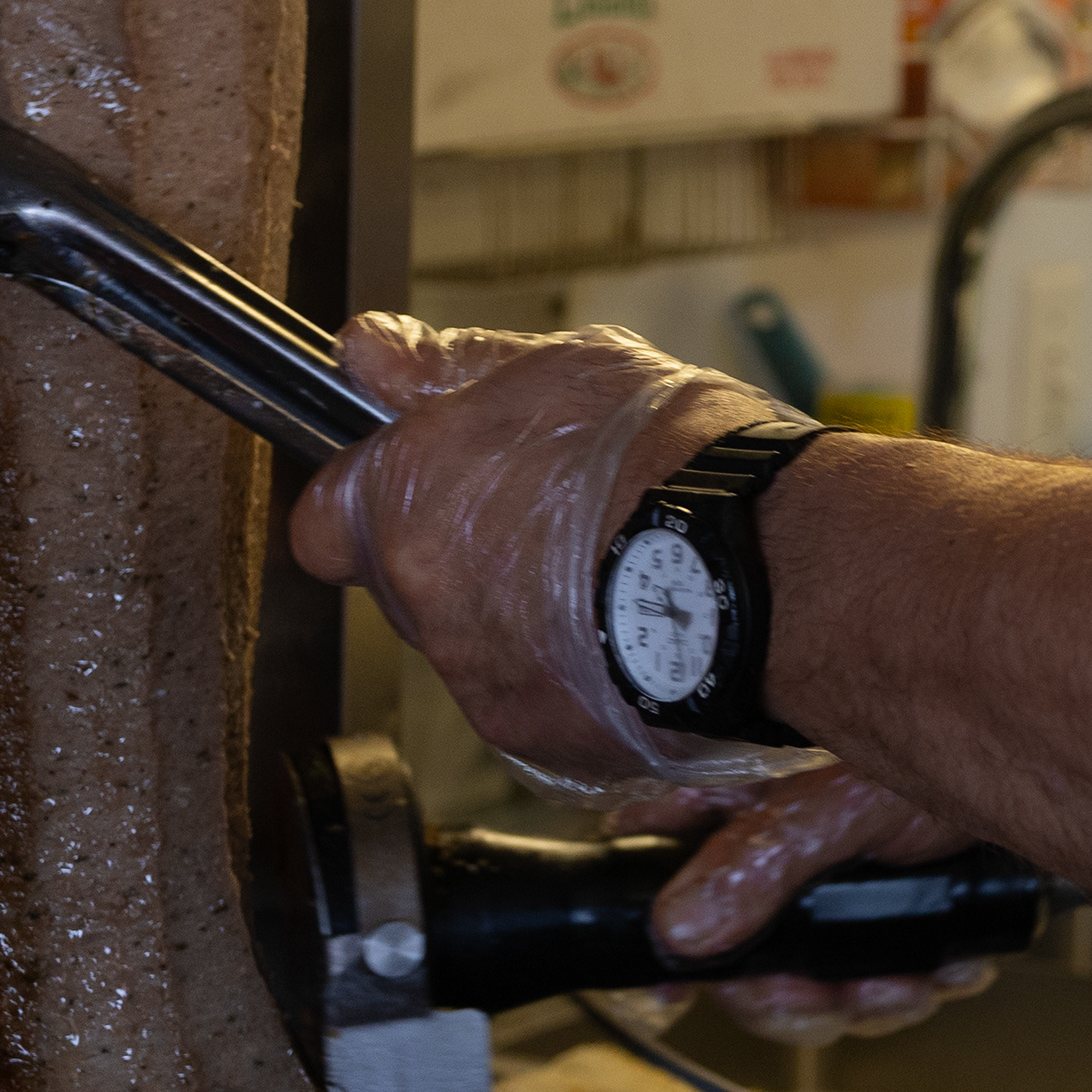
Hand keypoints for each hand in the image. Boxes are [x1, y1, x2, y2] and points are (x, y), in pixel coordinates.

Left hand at [286, 313, 806, 792]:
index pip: (324, 523)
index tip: (429, 485)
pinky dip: (573, 671)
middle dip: (467, 555)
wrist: (767, 567)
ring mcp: (477, 680)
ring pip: (475, 647)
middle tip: (559, 520)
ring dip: (523, 614)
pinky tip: (637, 629)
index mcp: (408, 501)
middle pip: (409, 587)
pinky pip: (536, 700)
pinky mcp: (540, 741)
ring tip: (614, 574)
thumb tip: (368, 350)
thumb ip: (452, 367)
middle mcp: (423, 600)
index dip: (373, 503)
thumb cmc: (673, 455)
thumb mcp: (566, 370)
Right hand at [608, 767, 997, 1045]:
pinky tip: (937, 974)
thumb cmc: (939, 753)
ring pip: (802, 989)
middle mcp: (771, 862)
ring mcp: (821, 900)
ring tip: (909, 983)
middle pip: (735, 964)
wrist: (1031, 777)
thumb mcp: (843, 807)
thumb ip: (763, 860)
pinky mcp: (871, 927)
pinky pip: (861, 991)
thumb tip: (679, 929)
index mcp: (741, 816)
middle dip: (790, 997)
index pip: (659, 872)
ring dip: (857, 1004)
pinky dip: (898, 995)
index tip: (673, 993)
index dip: (658, 942)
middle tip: (838, 997)